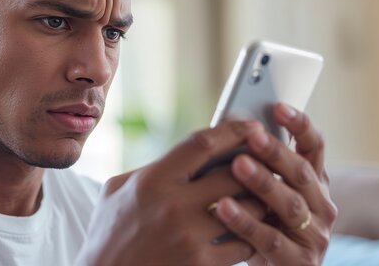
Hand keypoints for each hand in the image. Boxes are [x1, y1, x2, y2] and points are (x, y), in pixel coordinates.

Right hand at [75, 120, 267, 265]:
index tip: (251, 126)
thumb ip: (151, 168)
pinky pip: (242, 244)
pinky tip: (252, 227)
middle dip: (257, 164)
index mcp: (152, 180)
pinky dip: (251, 233)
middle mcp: (173, 206)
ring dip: (259, 200)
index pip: (202, 144)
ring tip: (266, 192)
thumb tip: (186, 153)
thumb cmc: (109, 233)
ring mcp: (190, 238)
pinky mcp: (201, 265)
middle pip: (234, 174)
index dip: (233, 130)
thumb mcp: (116, 190)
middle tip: (269, 159)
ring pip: (246, 210)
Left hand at [214, 103, 336, 265]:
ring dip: (264, 183)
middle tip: (253, 136)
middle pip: (302, 173)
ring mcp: (315, 235)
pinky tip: (225, 208)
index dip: (300, 126)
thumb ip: (258, 167)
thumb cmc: (264, 226)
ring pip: (289, 205)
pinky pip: (271, 239)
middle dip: (277, 153)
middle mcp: (322, 206)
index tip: (278, 106)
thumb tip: (228, 129)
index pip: (314, 147)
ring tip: (238, 165)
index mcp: (314, 184)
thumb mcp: (266, 195)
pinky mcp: (299, 262)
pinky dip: (247, 222)